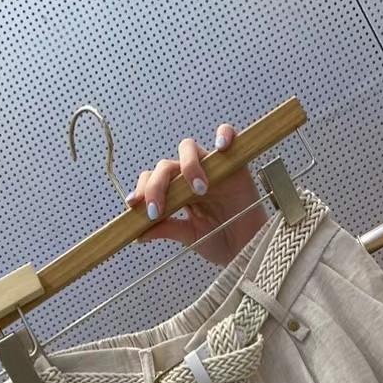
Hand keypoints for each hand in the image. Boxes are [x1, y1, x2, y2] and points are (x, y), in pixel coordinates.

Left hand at [127, 124, 264, 265]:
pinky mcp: (234, 162)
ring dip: (188, 166)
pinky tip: (221, 147)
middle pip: (166, 166)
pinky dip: (224, 135)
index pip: (154, 179)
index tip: (135, 205)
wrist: (247, 247)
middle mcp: (191, 177)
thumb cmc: (220, 240)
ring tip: (198, 191)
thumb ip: (166, 229)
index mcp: (177, 193)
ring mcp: (211, 168)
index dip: (143, 189)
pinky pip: (228, 135)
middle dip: (157, 186)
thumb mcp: (189, 237)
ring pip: (189, 148)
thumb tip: (137, 234)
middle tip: (157, 211)